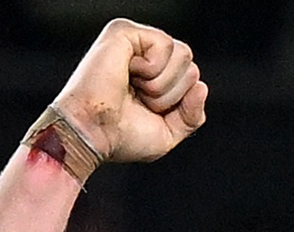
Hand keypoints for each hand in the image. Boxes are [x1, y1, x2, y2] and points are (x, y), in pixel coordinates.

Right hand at [53, 19, 206, 163]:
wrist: (91, 134)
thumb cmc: (120, 137)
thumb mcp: (168, 134)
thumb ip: (192, 115)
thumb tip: (202, 86)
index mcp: (154, 76)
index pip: (191, 80)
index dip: (178, 104)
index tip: (147, 112)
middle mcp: (145, 55)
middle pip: (191, 67)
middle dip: (172, 95)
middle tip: (139, 102)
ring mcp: (135, 41)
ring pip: (184, 55)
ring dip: (162, 85)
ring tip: (134, 89)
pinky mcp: (124, 32)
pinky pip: (166, 45)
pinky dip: (153, 70)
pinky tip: (128, 74)